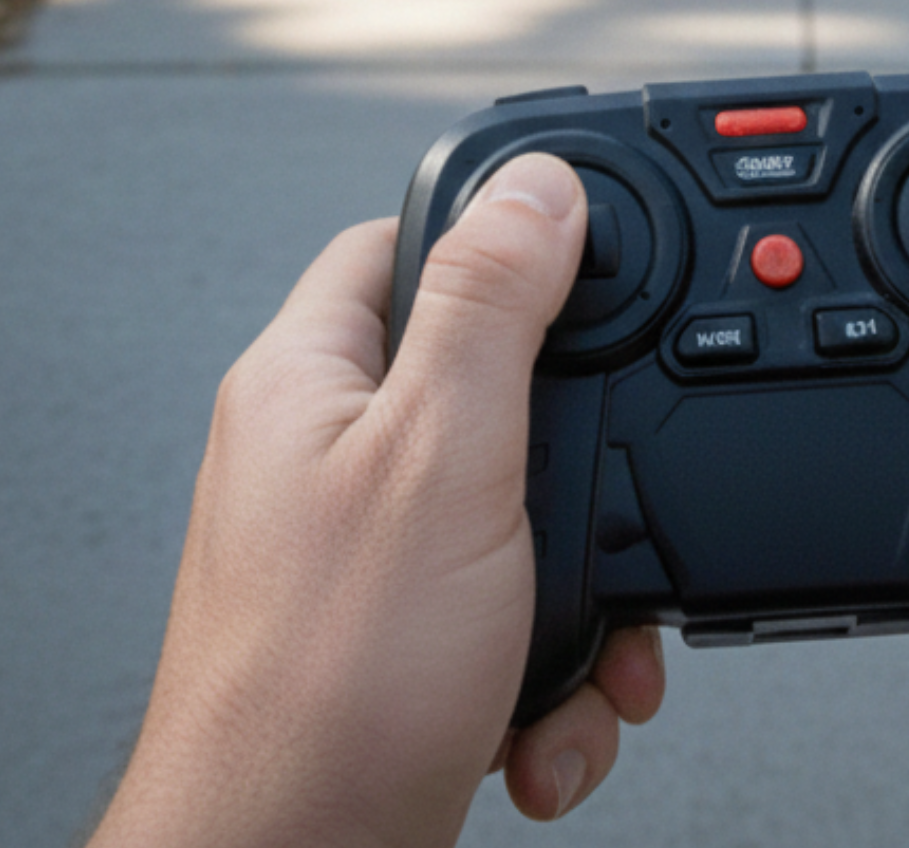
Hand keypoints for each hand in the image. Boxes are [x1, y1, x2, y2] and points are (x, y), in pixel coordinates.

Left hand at [90, 155, 663, 847]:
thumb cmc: (322, 687)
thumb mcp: (442, 456)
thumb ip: (491, 308)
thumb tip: (536, 186)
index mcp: (305, 381)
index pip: (399, 243)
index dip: (495, 236)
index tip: (579, 256)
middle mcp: (315, 457)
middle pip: (478, 388)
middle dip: (574, 462)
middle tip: (603, 504)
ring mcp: (350, 556)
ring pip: (505, 519)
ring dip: (573, 592)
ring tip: (589, 652)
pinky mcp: (387, 645)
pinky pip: (495, 617)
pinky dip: (544, 673)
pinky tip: (542, 722)